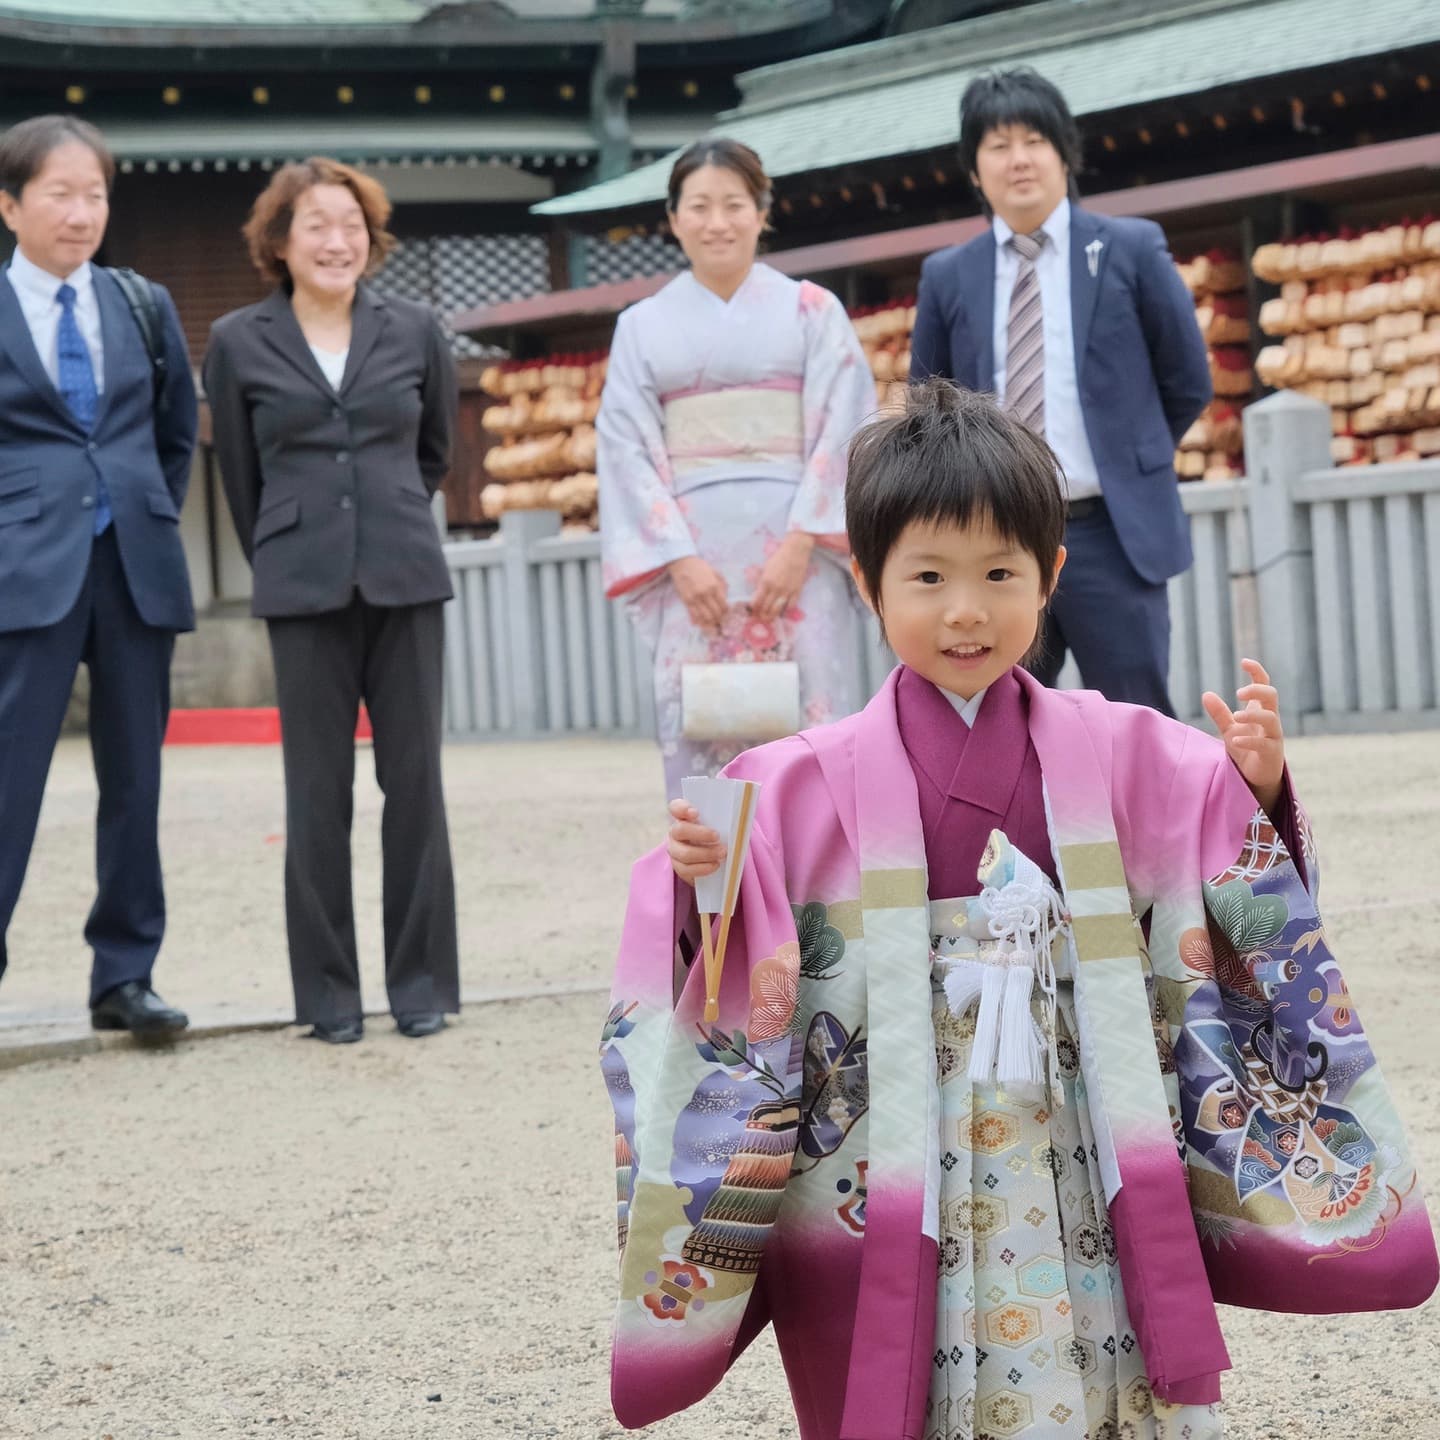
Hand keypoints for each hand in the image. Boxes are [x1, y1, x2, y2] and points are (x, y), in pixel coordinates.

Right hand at [667, 798, 725, 883]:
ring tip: (722, 853)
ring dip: (705, 853)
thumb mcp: (717, 824)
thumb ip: (722, 819)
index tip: (696, 813)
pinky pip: (687, 869)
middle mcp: (675, 832)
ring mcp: (675, 850)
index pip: (675, 807)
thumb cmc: (715, 835)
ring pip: (684, 853)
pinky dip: (703, 868)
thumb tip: (739, 818)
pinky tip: (715, 865)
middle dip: (700, 834)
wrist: (710, 857)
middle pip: (680, 830)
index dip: (682, 809)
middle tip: (717, 836)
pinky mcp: (679, 867)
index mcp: (683, 817)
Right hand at [668, 556, 728, 630]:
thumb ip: (722, 584)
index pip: (724, 605)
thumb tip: (725, 597)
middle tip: (720, 620)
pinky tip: (702, 622)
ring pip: (705, 617)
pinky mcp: (686, 601)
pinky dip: (699, 621)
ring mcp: (695, 598)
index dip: (726, 612)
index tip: (726, 613)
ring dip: (710, 622)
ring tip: (712, 622)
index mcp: (714, 586)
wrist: (682, 563)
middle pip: (716, 613)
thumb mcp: (715, 572)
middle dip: (719, 619)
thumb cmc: (700, 566)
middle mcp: (706, 594)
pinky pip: (694, 615)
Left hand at [750, 532, 814, 622]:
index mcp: (765, 582)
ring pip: (778, 609)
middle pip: (766, 608)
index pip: (757, 601)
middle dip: (762, 615)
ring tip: (769, 619)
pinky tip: (783, 610)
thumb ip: (761, 581)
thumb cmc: (778, 557)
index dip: (753, 609)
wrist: (795, 551)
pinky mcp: (797, 591)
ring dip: (772, 616)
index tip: (752, 611)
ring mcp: (787, 591)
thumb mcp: (765, 568)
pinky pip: (791, 605)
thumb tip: (758, 593)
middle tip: (760, 618)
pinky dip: (786, 609)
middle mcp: (775, 589)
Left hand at [1201, 658, 1284, 815]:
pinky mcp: (1272, 754)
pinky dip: (1249, 741)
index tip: (1244, 662)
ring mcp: (1273, 737)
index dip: (1257, 672)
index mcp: (1261, 710)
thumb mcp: (1229, 729)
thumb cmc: (1246, 748)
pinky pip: (1265, 744)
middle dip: (1257, 690)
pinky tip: (1234, 741)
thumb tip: (1206, 693)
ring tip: (1236, 718)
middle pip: (1272, 696)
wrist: (1256, 776)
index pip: (1264, 685)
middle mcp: (1270, 720)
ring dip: (1253, 716)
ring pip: (1272, 719)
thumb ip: (1220, 713)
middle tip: (1238, 693)